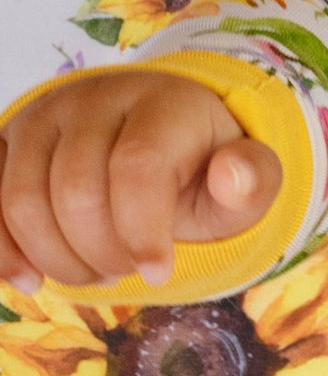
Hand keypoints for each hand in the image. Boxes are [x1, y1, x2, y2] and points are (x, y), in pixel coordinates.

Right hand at [0, 70, 278, 291]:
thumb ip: (254, 180)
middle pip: (74, 191)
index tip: (159, 271)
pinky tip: (31, 278)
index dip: (141, 231)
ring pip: (20, 200)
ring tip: (94, 272)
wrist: (158, 142)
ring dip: (55, 257)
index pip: (136, 167)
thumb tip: (232, 174)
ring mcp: (44, 116)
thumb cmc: (203, 169)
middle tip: (125, 271)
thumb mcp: (245, 180)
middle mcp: (95, 97)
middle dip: (100, 251)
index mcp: (163, 102)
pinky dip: (3, 249)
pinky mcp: (7, 142)